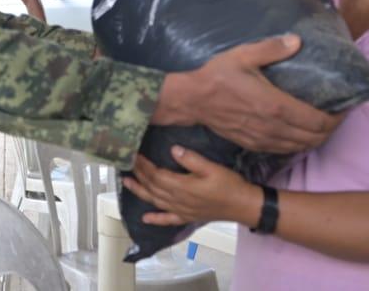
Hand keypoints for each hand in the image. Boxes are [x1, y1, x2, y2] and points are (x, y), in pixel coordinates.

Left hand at [125, 146, 260, 226]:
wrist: (243, 206)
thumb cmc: (228, 184)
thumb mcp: (211, 167)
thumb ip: (190, 159)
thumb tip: (172, 149)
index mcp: (181, 186)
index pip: (155, 175)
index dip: (143, 165)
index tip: (133, 154)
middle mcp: (177, 200)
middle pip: (152, 187)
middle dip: (138, 174)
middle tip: (126, 163)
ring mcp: (181, 210)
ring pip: (155, 201)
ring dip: (139, 192)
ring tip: (126, 183)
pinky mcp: (187, 217)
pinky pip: (168, 219)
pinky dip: (155, 219)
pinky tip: (145, 219)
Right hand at [153, 34, 339, 153]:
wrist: (192, 100)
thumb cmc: (218, 76)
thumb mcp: (244, 55)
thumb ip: (272, 48)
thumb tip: (296, 40)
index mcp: (276, 106)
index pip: (318, 121)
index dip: (337, 118)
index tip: (344, 108)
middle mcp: (274, 127)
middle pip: (314, 138)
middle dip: (330, 129)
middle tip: (336, 116)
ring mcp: (264, 139)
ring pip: (301, 147)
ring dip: (316, 139)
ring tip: (321, 126)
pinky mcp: (254, 144)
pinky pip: (285, 150)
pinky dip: (298, 144)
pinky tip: (298, 134)